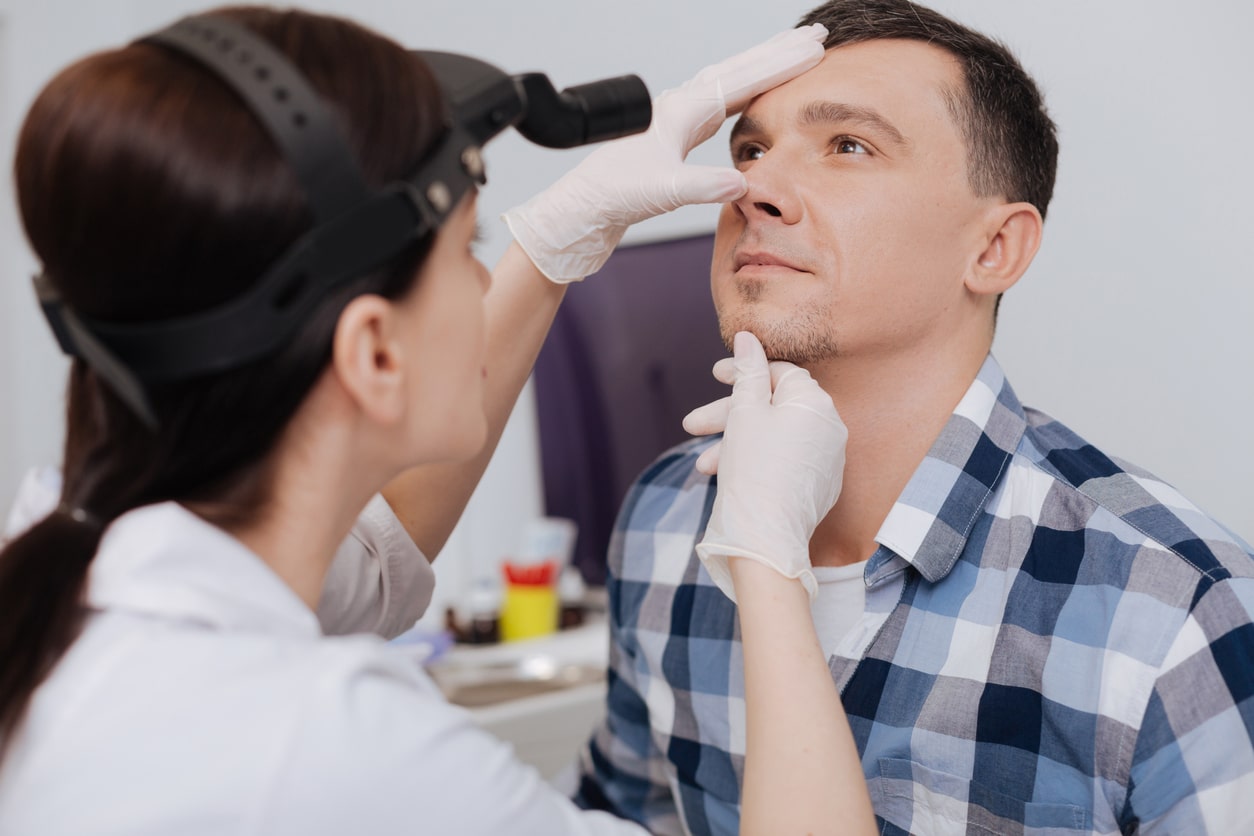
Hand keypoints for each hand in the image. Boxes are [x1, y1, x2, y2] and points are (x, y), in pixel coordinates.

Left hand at [502, 24, 827, 281]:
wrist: (584, 210)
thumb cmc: (615, 196)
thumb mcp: (664, 192)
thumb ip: (703, 186)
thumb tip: (742, 184)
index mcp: (681, 111)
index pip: (742, 78)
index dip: (781, 62)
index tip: (813, 47)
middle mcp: (680, 108)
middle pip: (739, 70)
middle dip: (778, 53)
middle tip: (816, 36)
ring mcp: (676, 120)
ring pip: (730, 82)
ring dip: (763, 69)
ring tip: (792, 57)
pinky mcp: (674, 137)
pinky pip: (719, 104)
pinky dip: (744, 93)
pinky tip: (751, 97)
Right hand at [692, 332, 846, 602]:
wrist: (767, 539)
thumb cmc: (753, 471)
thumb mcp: (744, 413)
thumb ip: (748, 371)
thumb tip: (748, 337)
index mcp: (815, 402)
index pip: (778, 372)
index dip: (743, 371)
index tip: (714, 376)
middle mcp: (830, 427)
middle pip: (773, 407)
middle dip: (728, 415)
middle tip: (691, 425)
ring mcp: (827, 459)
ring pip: (773, 437)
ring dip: (735, 444)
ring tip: (703, 466)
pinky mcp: (820, 485)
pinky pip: (784, 460)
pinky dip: (755, 462)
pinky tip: (726, 476)